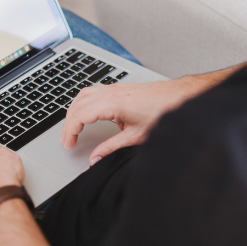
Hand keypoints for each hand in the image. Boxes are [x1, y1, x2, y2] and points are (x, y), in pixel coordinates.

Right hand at [60, 77, 203, 165]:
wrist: (179, 97)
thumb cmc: (163, 112)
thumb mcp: (136, 136)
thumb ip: (112, 148)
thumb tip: (95, 158)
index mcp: (112, 103)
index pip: (80, 115)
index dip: (70, 131)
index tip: (69, 144)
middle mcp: (111, 92)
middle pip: (78, 105)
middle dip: (69, 123)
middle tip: (67, 140)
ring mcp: (115, 88)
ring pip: (83, 95)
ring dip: (75, 111)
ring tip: (72, 128)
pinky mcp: (120, 88)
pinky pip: (93, 91)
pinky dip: (84, 102)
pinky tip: (87, 113)